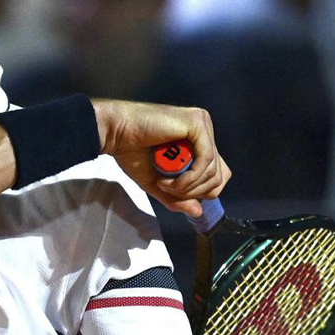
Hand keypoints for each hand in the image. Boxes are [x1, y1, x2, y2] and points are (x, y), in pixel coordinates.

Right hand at [92, 99, 230, 216]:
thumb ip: (178, 197)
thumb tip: (198, 211)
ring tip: (163, 182)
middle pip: (219, 175)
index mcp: (198, 140)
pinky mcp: (197, 123)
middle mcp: (204, 129)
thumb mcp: (157, 182)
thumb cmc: (131, 151)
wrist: (115, 132)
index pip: (219, 173)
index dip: (200, 190)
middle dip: (193, 191)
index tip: (174, 191)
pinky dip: (188, 178)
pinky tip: (168, 180)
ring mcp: (203, 124)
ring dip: (186, 186)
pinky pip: (206, 160)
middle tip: (167, 188)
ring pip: (213, 171)